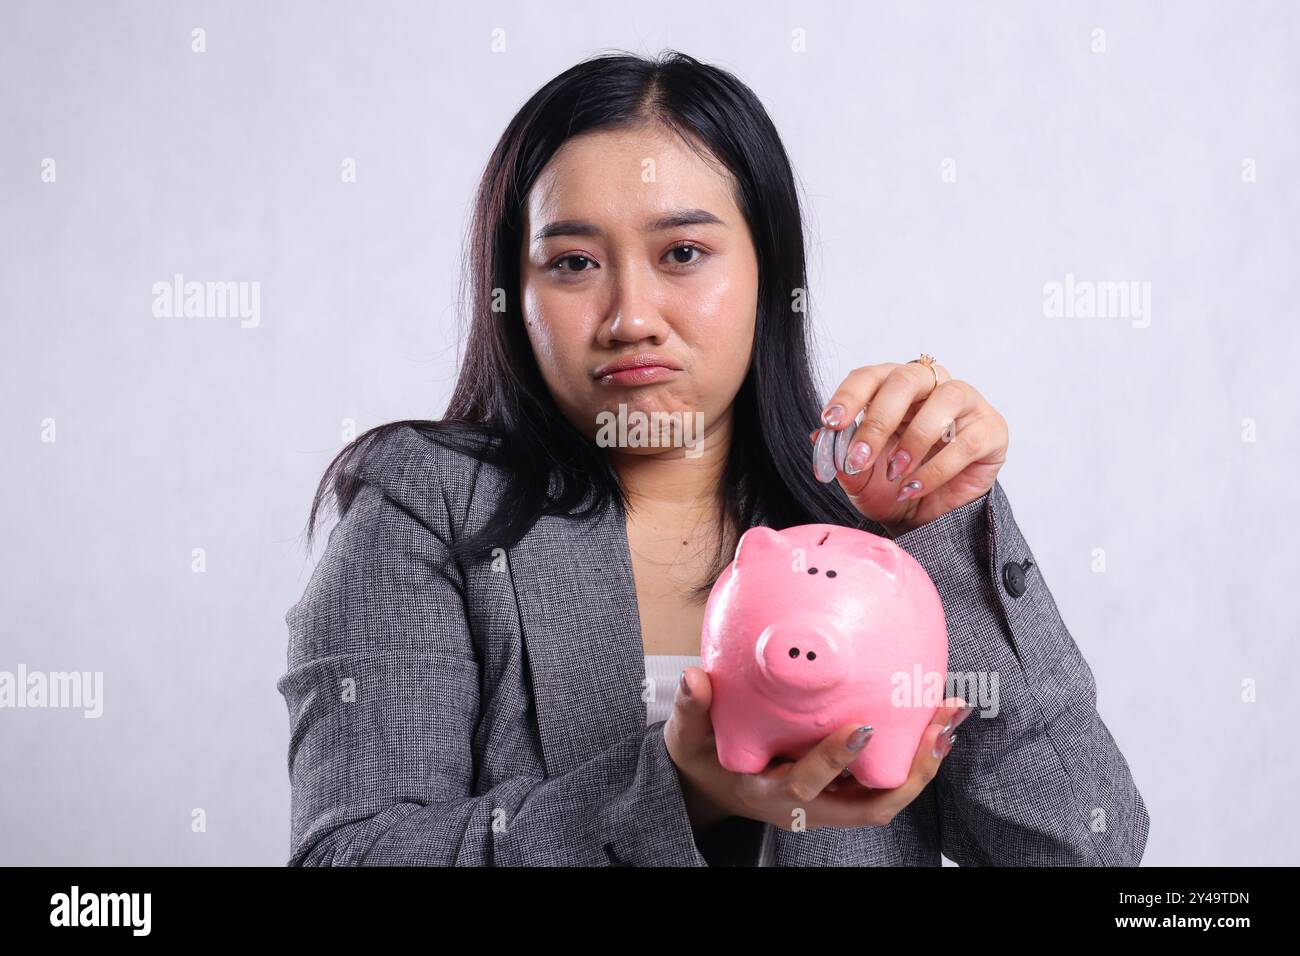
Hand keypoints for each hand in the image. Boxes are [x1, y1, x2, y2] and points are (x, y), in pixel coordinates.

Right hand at [665, 666, 972, 831]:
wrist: (711, 786)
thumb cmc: (703, 758)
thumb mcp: (687, 737)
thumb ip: (693, 709)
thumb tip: (694, 678)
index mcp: (768, 793)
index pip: (807, 784)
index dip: (835, 760)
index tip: (863, 727)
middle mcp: (807, 806)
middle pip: (871, 805)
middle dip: (911, 770)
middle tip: (939, 726)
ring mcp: (829, 802)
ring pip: (885, 796)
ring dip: (922, 761)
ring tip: (949, 717)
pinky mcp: (842, 790)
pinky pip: (883, 780)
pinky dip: (912, 754)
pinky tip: (932, 719)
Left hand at [809, 361, 1007, 535]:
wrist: (927, 517)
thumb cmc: (892, 485)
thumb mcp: (859, 477)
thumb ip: (841, 457)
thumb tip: (820, 437)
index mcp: (893, 386)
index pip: (870, 376)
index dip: (849, 396)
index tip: (831, 422)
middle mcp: (931, 385)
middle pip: (906, 379)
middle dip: (878, 420)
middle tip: (859, 457)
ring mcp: (966, 403)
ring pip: (945, 398)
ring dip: (914, 439)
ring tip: (895, 473)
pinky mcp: (991, 430)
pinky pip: (966, 441)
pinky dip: (936, 469)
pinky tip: (915, 487)